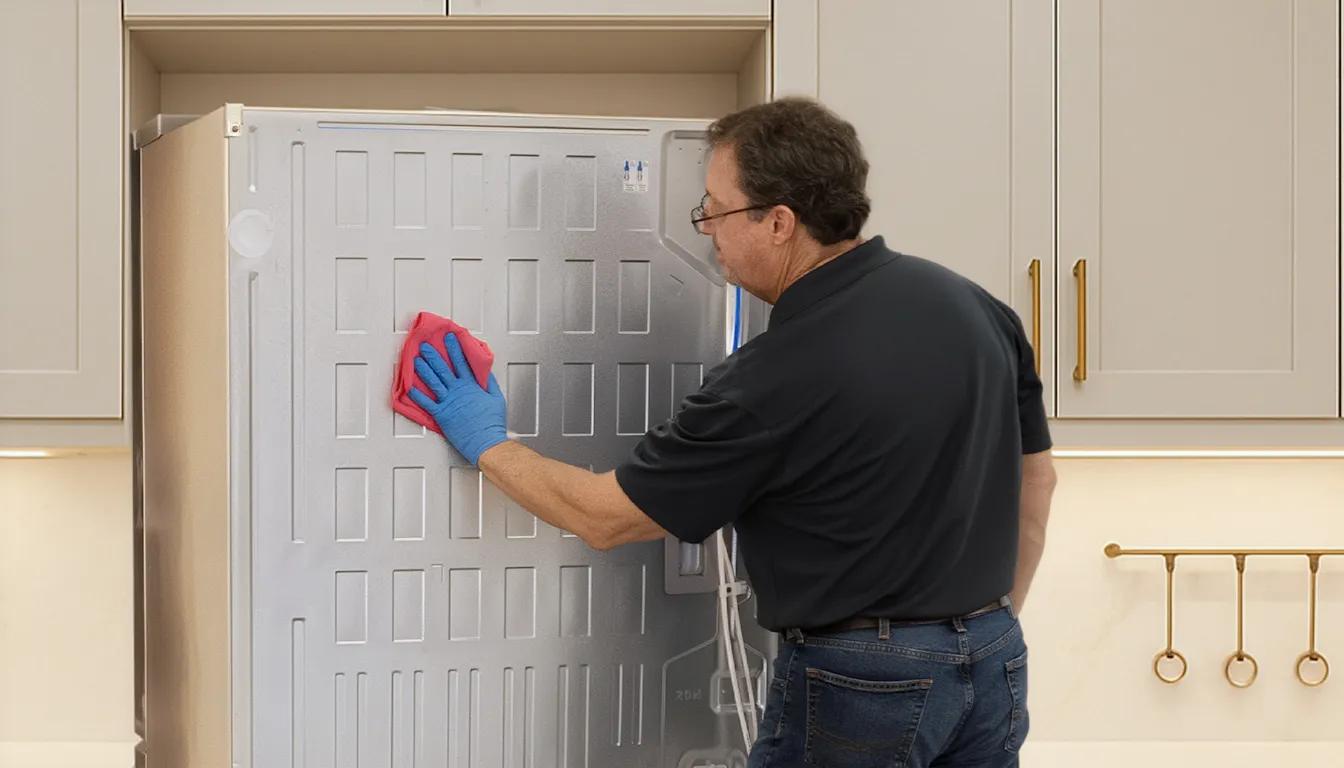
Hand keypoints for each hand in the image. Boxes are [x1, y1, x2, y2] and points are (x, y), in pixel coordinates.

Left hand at [409, 333, 507, 464]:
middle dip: (433, 356)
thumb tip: (485, 372)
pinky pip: (427, 404)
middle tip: (425, 346)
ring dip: (423, 370)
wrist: (486, 442)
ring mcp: (448, 403)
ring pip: (433, 382)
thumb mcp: (497, 399)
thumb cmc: (492, 423)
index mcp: (471, 386)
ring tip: (416, 361)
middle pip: (443, 369)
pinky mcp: (441, 415)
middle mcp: (458, 392)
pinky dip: (418, 396)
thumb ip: (490, 384)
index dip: (455, 349)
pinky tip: (410, 389)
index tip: (450, 338)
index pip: (462, 362)